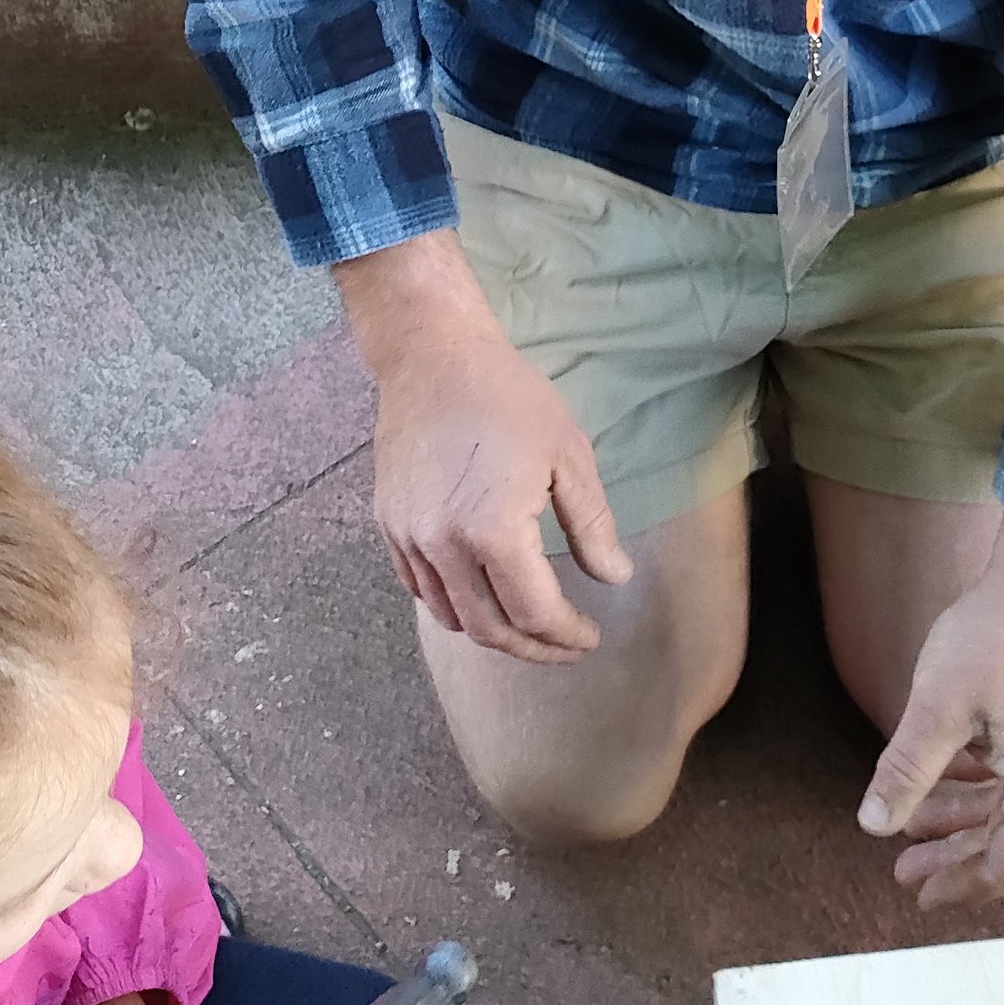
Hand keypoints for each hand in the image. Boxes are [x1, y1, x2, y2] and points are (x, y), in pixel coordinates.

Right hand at [337, 230, 631, 660]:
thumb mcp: (568, 456)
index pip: (534, 613)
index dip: (567, 636)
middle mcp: (444, 546)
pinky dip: (454, 606)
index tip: (590, 637)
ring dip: (493, 633)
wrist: (432, 356)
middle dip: (533, 648)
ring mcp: (409, 538)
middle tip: (564, 646)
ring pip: (451, 616)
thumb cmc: (508, 397)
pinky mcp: (390, 525)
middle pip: (490, 629)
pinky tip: (482, 595)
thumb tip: (614, 579)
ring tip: (527, 627)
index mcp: (494, 531)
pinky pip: (420, 589)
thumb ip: (592, 526)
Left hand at [856, 518, 1003, 907]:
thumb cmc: (996, 637)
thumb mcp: (937, 709)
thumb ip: (906, 774)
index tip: (920, 897)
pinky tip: (939, 779)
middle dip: (954, 857)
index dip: (962, 886)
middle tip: (903, 871)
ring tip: (910, 829)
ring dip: (961, 820)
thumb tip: (872, 827)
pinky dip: (978, 786)